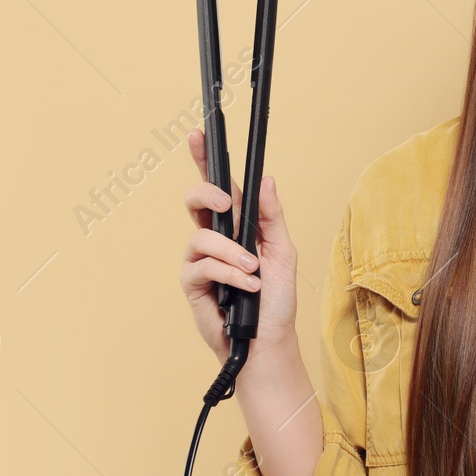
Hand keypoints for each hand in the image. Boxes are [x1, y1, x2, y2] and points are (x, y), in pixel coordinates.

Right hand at [179, 127, 298, 366]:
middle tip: (227, 204)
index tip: (198, 134)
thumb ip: (272, 217)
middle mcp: (215, 239)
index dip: (205, 160)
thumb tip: (266, 180)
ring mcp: (201, 260)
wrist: (268, 341)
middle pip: (196, 200)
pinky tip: (247, 287)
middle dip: (207, 192)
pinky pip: (202, 265)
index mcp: (237, 226)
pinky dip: (229, 274)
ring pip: (202, 235)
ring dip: (232, 252)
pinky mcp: (192, 283)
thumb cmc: (276, 299)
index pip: (218, 187)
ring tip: (254, 271)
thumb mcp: (283, 252)